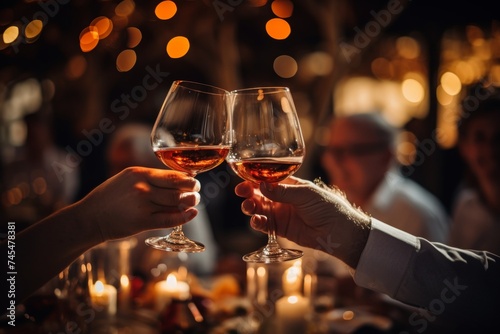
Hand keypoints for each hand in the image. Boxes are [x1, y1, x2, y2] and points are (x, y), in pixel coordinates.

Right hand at [75, 167, 200, 241]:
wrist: (90, 218)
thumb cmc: (109, 198)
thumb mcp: (126, 179)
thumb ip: (148, 178)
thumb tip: (175, 180)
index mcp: (139, 173)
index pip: (172, 174)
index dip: (187, 178)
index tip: (193, 180)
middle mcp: (142, 187)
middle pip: (177, 188)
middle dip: (192, 189)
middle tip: (197, 191)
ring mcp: (143, 205)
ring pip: (176, 202)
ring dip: (190, 202)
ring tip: (194, 202)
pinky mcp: (142, 222)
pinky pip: (169, 219)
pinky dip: (184, 216)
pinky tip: (192, 214)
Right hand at [235, 177, 370, 267]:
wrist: (339, 231)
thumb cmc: (327, 207)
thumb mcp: (306, 195)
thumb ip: (283, 192)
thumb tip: (262, 185)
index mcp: (290, 185)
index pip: (267, 180)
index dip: (254, 179)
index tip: (243, 180)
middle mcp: (283, 198)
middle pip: (259, 194)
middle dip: (248, 193)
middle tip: (242, 193)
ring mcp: (281, 214)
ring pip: (259, 209)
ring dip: (251, 207)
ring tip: (249, 208)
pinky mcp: (281, 229)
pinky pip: (265, 225)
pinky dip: (257, 223)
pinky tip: (256, 221)